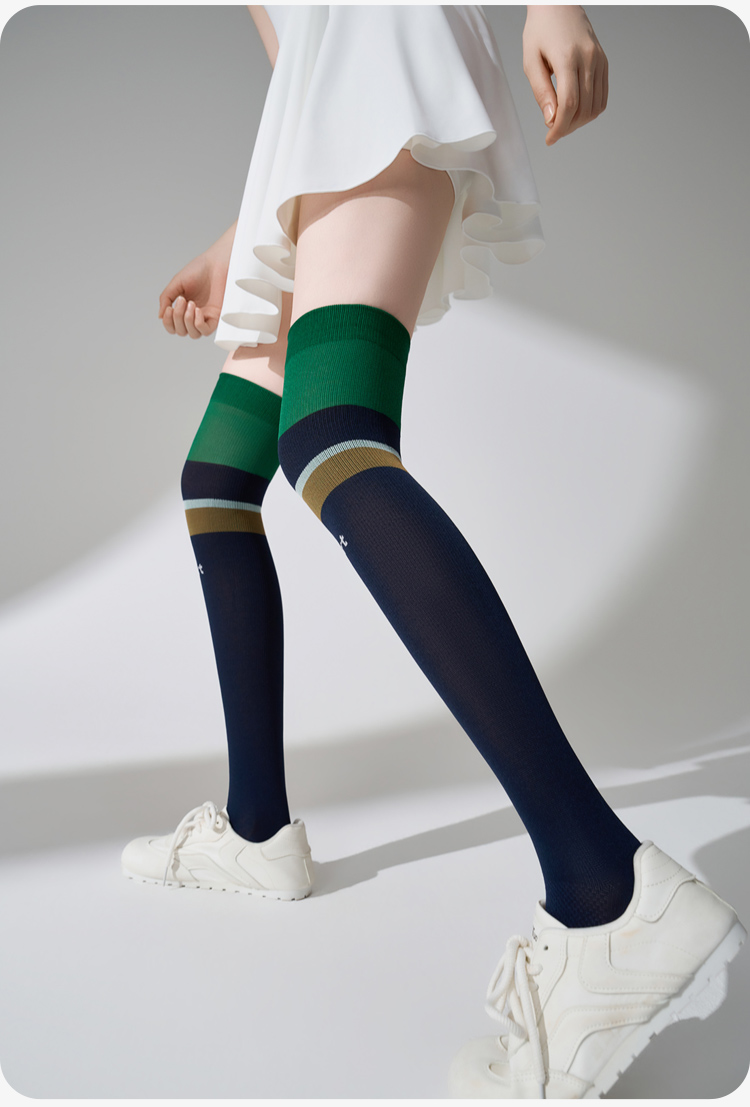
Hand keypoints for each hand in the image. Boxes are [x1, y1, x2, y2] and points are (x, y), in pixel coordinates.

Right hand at [158, 253, 227, 338]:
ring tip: (190, 304)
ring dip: (187, 321)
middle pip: (181, 331)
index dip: (168, 322)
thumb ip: (166, 299)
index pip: (173, 326)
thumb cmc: (198, 270)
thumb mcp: (176, 284)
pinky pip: (206, 331)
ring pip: (193, 334)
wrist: (215, 263)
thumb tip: (160, 316)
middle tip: (182, 301)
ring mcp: (205, 317)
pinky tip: (197, 310)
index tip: (169, 307)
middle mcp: (194, 315)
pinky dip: (198, 323)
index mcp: (183, 308)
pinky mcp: (216, 317)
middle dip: (177, 318)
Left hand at [522, 5, 607, 145]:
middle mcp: (588, 59)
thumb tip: (551, 120)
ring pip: (595, 106)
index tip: (549, 139)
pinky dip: (590, 111)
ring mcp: (599, 60)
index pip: (569, 104)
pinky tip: (576, 112)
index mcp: (567, 57)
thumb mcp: (531, 61)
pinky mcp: (604, 62)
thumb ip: (541, 92)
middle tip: (553, 131)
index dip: (560, 127)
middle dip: (567, 127)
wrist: (558, 5)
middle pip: (583, 109)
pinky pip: (602, 97)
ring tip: (563, 121)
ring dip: (579, 122)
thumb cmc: (540, 32)